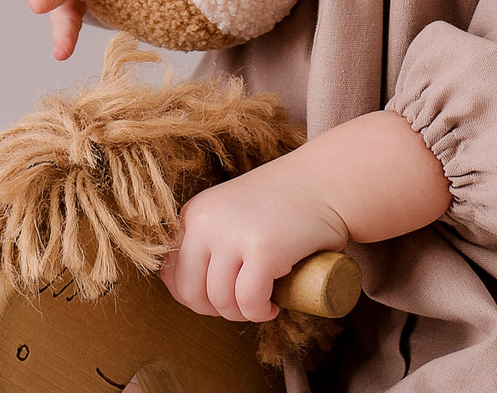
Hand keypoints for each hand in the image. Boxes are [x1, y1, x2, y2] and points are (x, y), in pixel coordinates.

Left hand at [160, 152, 347, 323]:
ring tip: (261, 304)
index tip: (219, 298)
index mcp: (194, 214)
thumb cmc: (282, 205)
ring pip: (221, 301)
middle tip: (242, 305)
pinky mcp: (263, 249)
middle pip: (191, 292)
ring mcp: (233, 234)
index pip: (171, 273)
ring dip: (242, 314)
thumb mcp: (230, 214)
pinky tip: (273, 306)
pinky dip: (260, 313)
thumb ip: (209, 239)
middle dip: (215, 310)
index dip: (193, 296)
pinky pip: (249, 302)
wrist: (325, 182)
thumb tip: (192, 293)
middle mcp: (205, 222)